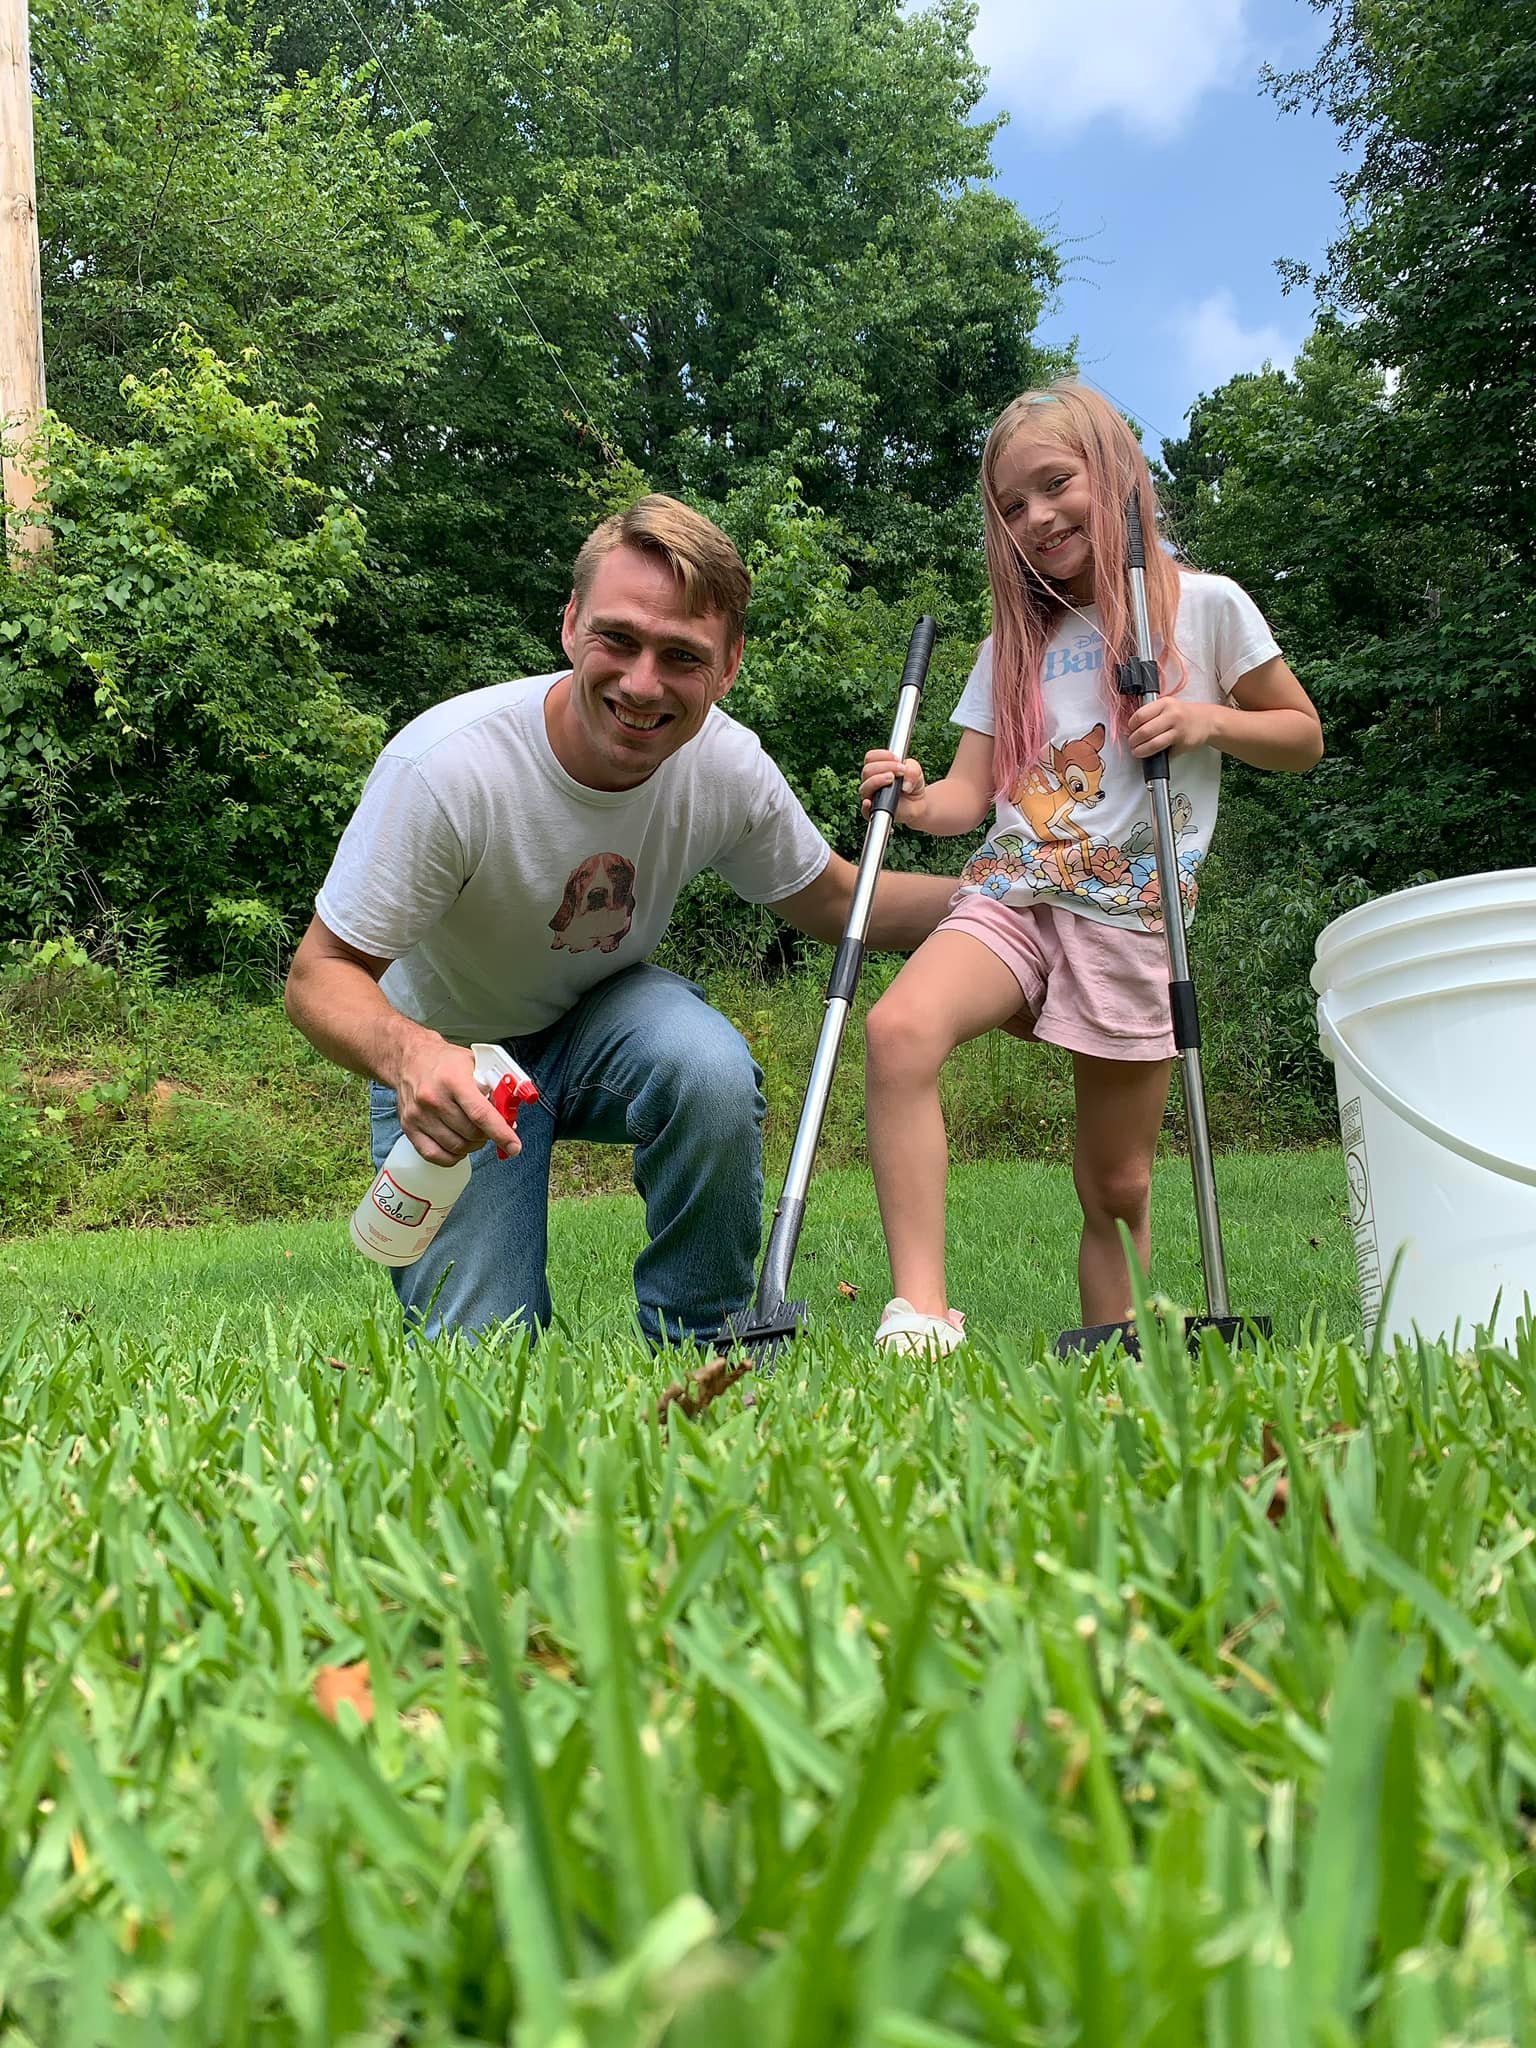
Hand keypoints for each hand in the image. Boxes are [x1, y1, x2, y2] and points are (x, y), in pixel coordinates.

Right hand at [394, 1036, 521, 1164]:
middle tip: (489, 1128)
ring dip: (471, 1145)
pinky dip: (451, 1156)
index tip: (513, 1146)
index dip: (500, 1133)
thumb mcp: (474, 1063)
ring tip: (474, 1133)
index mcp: (453, 1080)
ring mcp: (418, 1114)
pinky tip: (458, 1146)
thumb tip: (508, 1114)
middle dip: (486, 1135)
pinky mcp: (408, 1126)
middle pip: (470, 1133)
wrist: (410, 1058)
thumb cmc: (444, 1061)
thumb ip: (493, 1086)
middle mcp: (433, 1098)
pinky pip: (434, 1155)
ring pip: (455, 1147)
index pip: (480, 1114)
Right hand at [859, 748, 927, 821]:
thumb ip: (912, 770)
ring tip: (892, 779)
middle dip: (885, 767)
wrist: (918, 803)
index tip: (898, 759)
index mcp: (877, 768)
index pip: (871, 757)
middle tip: (901, 770)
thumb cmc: (912, 784)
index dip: (883, 755)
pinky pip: (864, 810)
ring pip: (865, 787)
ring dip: (878, 780)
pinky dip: (865, 806)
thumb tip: (904, 784)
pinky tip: (869, 802)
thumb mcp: (916, 771)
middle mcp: (870, 781)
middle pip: (868, 770)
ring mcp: (870, 796)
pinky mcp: (874, 812)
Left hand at [1128, 696, 1223, 758]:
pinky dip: (1154, 755)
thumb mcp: (1167, 706)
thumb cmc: (1183, 714)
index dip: (1131, 725)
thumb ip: (1151, 713)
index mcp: (1164, 703)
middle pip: (1144, 731)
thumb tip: (1132, 727)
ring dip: (1140, 750)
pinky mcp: (1183, 743)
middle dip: (1133, 740)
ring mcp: (1178, 730)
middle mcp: (1172, 715)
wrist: (1206, 721)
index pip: (1140, 715)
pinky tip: (1152, 753)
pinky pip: (1163, 752)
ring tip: (1137, 751)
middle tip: (1132, 743)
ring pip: (1153, 744)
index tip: (1130, 730)